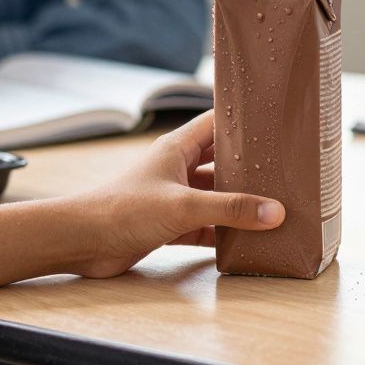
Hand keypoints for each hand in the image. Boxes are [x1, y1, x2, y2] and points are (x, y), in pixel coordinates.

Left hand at [70, 111, 284, 277]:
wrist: (82, 241)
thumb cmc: (122, 209)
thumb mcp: (183, 206)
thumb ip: (230, 209)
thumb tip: (274, 212)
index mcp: (176, 148)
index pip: (216, 124)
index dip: (243, 122)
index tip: (273, 123)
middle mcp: (176, 169)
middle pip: (220, 162)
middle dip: (248, 169)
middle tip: (282, 171)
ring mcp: (172, 197)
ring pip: (214, 196)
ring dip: (237, 204)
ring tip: (271, 208)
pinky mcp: (168, 224)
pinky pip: (204, 225)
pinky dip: (222, 232)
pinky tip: (244, 240)